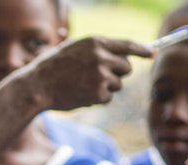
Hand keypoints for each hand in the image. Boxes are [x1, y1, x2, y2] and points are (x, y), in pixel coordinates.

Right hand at [21, 36, 150, 111]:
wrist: (35, 87)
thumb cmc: (51, 67)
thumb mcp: (73, 48)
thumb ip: (96, 48)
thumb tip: (119, 53)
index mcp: (96, 42)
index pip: (128, 45)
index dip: (142, 50)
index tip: (152, 54)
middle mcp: (101, 57)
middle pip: (126, 68)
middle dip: (118, 74)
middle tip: (100, 77)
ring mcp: (100, 76)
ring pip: (117, 84)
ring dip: (105, 88)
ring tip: (82, 86)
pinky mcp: (98, 94)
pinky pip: (107, 98)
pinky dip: (96, 99)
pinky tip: (79, 95)